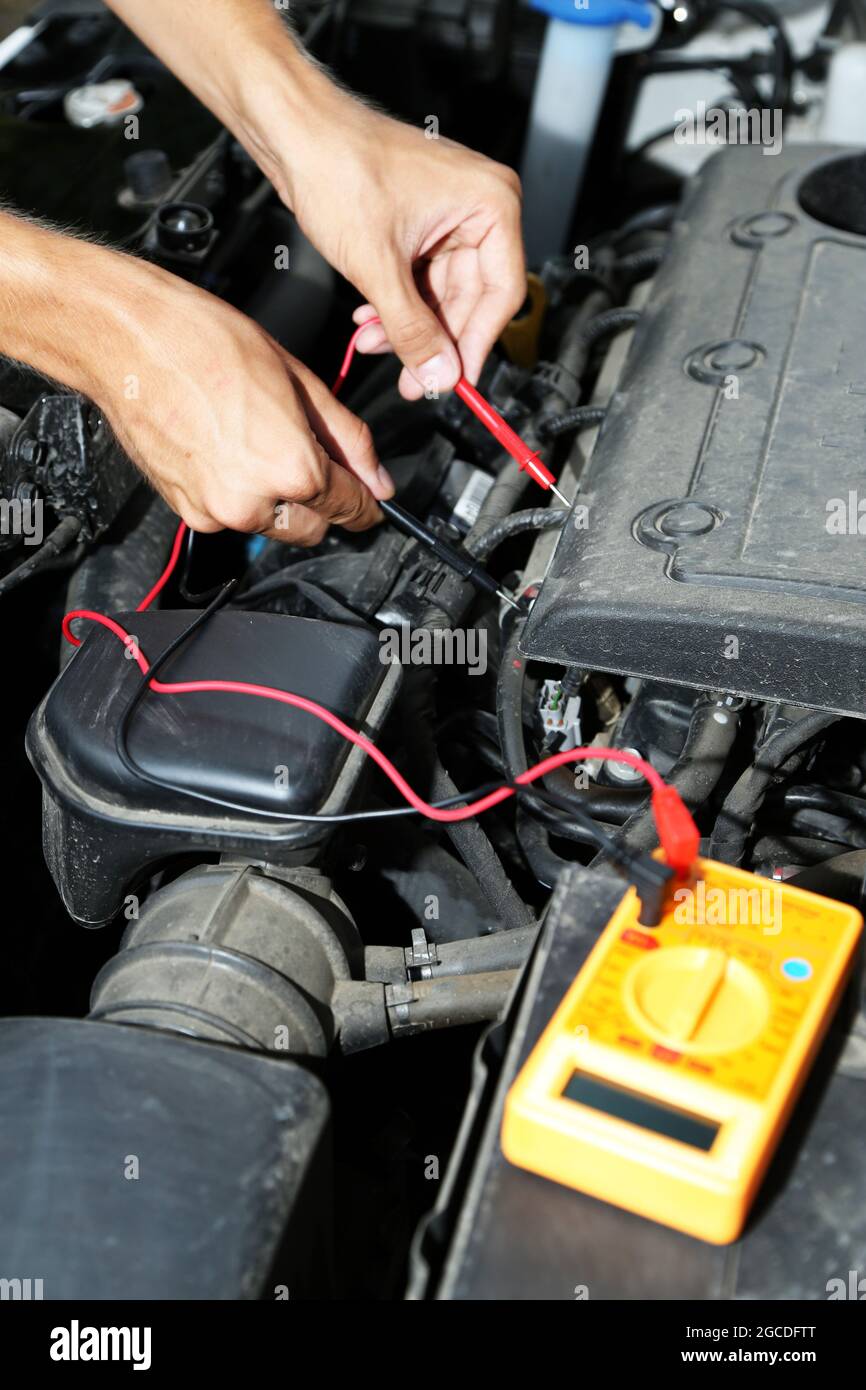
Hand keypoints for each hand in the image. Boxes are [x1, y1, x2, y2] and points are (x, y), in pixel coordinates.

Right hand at [93, 261, 392, 543]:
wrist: (129, 340)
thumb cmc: (204, 343)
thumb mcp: (300, 380)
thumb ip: (345, 437)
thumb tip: (375, 477)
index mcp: (291, 470)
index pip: (350, 508)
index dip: (367, 502)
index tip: (372, 501)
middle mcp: (251, 503)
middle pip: (312, 528)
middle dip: (320, 501)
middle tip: (310, 455)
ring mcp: (213, 512)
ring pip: (271, 525)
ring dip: (278, 499)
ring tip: (258, 439)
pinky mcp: (184, 509)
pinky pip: (230, 515)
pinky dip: (240, 493)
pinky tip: (228, 447)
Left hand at [283, 100, 525, 400]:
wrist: (293, 131)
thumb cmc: (338, 166)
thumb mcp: (377, 266)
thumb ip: (412, 330)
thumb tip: (439, 376)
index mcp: (490, 202)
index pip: (501, 293)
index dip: (476, 344)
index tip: (456, 382)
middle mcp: (478, 206)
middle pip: (470, 298)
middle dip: (433, 340)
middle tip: (413, 381)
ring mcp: (449, 214)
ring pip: (440, 294)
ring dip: (407, 327)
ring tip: (373, 346)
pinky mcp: (421, 222)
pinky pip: (420, 279)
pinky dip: (396, 305)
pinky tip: (369, 323)